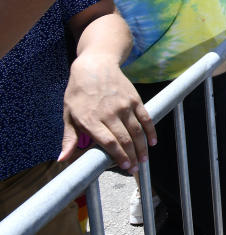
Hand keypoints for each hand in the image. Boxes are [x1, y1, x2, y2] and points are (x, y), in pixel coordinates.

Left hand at [60, 55, 155, 171]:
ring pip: (137, 131)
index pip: (108, 142)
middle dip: (132, 157)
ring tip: (144, 160)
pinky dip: (151, 131)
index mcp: (90, 119)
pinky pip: (145, 118)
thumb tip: (62, 158)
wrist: (95, 65)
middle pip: (125, 139)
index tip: (124, 166)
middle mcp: (109, 113)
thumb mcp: (68, 113)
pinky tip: (153, 142)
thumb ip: (69, 137)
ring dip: (142, 147)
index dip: (118, 156)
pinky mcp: (135, 99)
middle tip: (135, 169)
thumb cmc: (79, 91)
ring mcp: (124, 105)